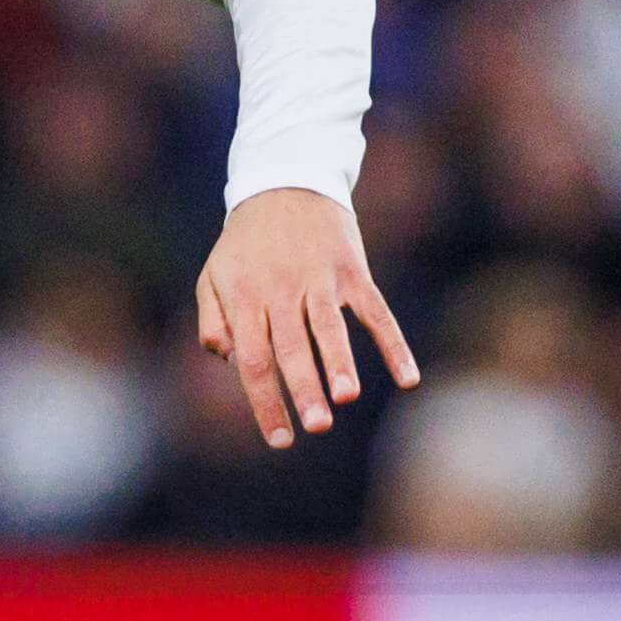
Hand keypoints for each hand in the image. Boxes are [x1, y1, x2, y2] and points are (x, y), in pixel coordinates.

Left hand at [194, 184, 418, 448]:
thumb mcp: (213, 276)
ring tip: (346, 397)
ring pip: (330, 328)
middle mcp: (281, 290)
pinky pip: (375, 311)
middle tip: (316, 426)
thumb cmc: (245, 243)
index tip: (281, 439)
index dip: (266, 401)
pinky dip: (393, 344)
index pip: (253, 359)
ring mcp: (319, 279)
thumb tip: (230, 361)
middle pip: (291, 347)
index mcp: (244, 297)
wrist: (285, 180)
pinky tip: (407, 377)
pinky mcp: (352, 269)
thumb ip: (212, 321)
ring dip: (339, 363)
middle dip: (303, 388)